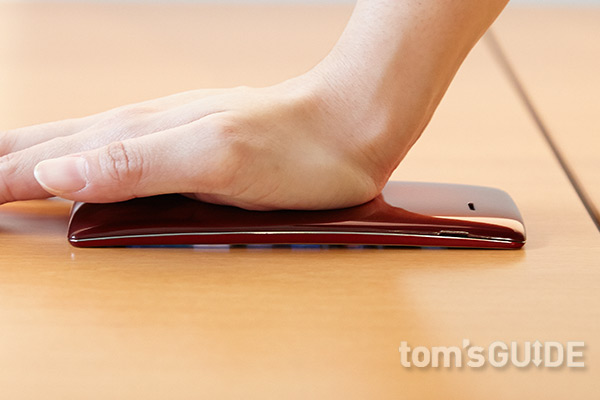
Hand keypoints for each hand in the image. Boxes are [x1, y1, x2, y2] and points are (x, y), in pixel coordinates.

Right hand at [0, 74, 409, 209]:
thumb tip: (55, 173)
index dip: (5, 175)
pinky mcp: (192, 144)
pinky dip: (85, 158)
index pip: (51, 158)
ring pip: (85, 144)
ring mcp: (171, 133)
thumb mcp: (216, 159)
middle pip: (57, 144)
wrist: (349, 125)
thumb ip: (138, 165)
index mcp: (143, 135)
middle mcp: (150, 129)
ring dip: (37, 156)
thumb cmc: (296, 147)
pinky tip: (85, 162)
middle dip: (7, 160)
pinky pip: (120, 151)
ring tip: (7, 165)